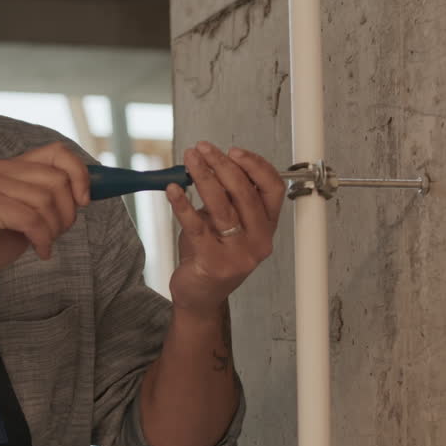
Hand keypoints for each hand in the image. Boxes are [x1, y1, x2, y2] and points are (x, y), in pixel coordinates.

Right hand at [0, 142, 90, 288]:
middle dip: (68, 211)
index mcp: (8, 167)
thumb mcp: (22, 216)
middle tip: (58, 233)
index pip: (57, 152)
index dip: (80, 173)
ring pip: (47, 200)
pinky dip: (43, 239)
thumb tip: (85, 192)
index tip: (85, 199)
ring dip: (55, 229)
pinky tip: (39, 251)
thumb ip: (45, 200)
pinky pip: (32, 219)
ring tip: (44, 243)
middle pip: (57, 179)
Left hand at [165, 142, 285, 317]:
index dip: (255, 165)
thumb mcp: (225, 222)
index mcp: (267, 226)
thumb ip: (226, 196)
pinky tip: (172, 189)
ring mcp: (239, 254)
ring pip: (221, 206)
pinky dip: (182, 204)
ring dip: (202, 177)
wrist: (201, 295)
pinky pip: (196, 226)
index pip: (273, 188)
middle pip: (245, 192)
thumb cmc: (211, 254)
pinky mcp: (213, 262)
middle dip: (221, 164)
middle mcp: (259, 240)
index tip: (232, 150)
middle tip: (202, 149)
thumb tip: (209, 161)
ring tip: (189, 160)